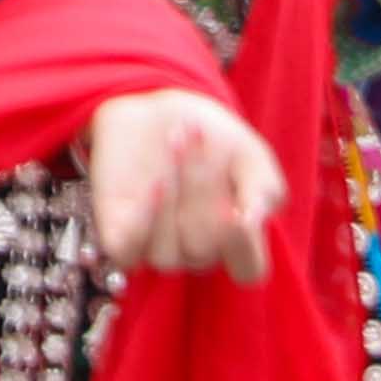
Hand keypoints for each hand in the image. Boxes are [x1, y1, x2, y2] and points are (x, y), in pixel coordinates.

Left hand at [85, 82, 282, 280]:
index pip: (247, 269)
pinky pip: (126, 253)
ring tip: (175, 138)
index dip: (243, 247)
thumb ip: (262, 190)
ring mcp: (156, 246)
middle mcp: (196, 250)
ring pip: (166, 252)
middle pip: (203, 248)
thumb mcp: (250, 156)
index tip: (239, 209)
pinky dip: (142, 221)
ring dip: (172, 195)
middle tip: (198, 134)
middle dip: (202, 191)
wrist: (157, 110)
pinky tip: (156, 183)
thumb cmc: (215, 138)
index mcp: (236, 241)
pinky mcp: (118, 236)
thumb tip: (252, 221)